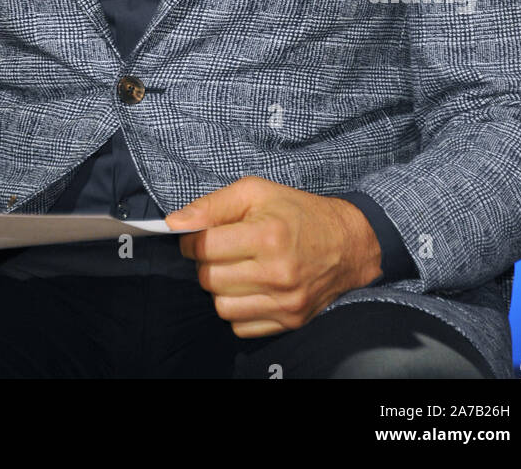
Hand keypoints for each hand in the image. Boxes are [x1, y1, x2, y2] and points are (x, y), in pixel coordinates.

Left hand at [165, 176, 381, 337]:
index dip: (193, 241)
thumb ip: (212, 206)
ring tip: (235, 269)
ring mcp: (285, 302)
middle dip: (206, 264)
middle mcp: (277, 273)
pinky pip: (241, 327)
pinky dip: (238, 309)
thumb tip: (174, 223)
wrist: (347, 243)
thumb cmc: (296, 212)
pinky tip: (250, 288)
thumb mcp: (255, 192)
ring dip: (220, 288)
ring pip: (222, 307)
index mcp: (268, 235)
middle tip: (220, 251)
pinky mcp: (291, 321)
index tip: (198, 237)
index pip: (205, 248)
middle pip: (210, 279)